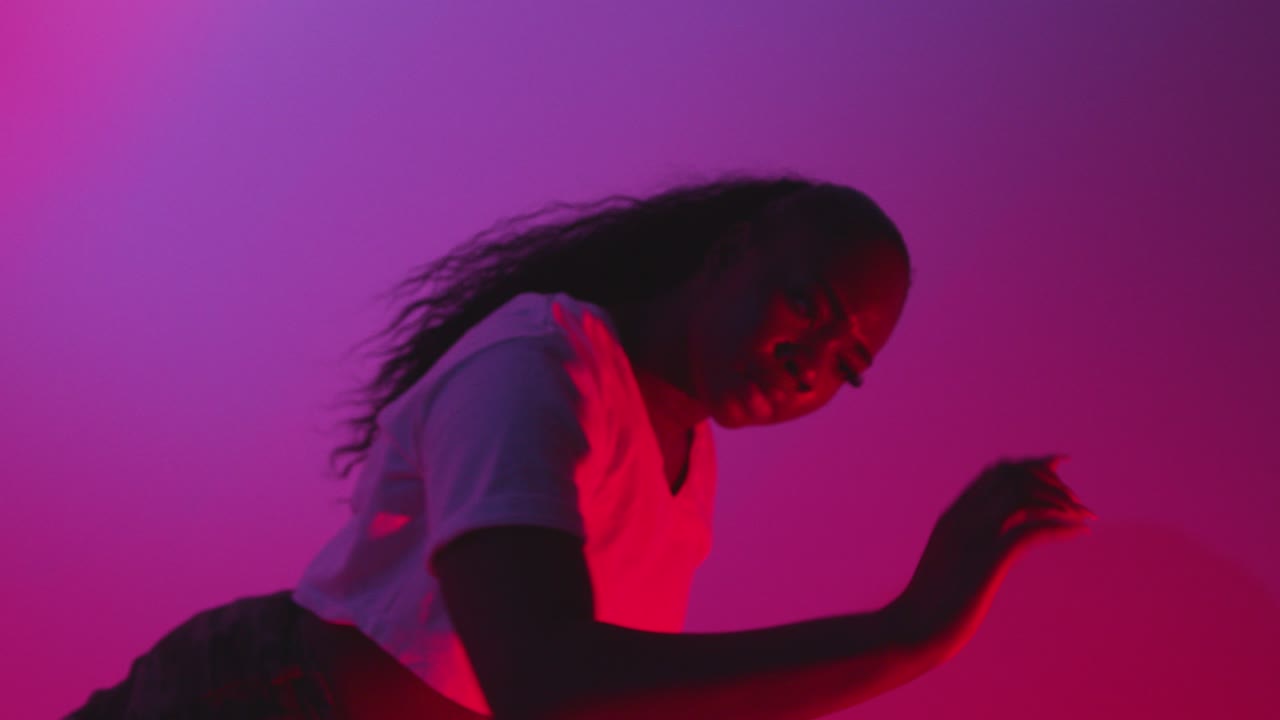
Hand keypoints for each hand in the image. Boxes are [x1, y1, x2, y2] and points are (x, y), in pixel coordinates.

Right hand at [887, 455, 1096, 663]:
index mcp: (953, 517)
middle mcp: (963, 518)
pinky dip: (1060, 526)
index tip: (1059, 466)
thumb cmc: (927, 608)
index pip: (995, 473)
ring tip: (1084, 515)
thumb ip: (964, 553)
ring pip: (1022, 494)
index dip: (1031, 466)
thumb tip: (986, 557)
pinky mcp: (987, 560)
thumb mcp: (947, 570)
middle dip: (1049, 479)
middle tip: (1075, 501)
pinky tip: (1081, 531)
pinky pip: (1031, 530)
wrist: (911, 630)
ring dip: (1059, 500)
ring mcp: (973, 537)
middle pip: (1011, 474)